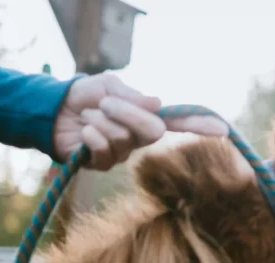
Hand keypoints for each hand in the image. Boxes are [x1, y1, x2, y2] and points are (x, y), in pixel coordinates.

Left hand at [52, 74, 228, 169]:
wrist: (51, 111)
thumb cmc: (84, 96)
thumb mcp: (109, 86)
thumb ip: (133, 96)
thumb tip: (157, 105)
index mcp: (147, 116)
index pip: (180, 122)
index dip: (200, 125)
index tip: (223, 129)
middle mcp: (140, 138)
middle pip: (153, 130)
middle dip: (127, 113)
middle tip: (105, 103)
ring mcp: (123, 153)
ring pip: (123, 137)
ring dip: (100, 120)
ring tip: (88, 116)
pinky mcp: (104, 164)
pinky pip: (104, 149)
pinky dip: (90, 134)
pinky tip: (84, 131)